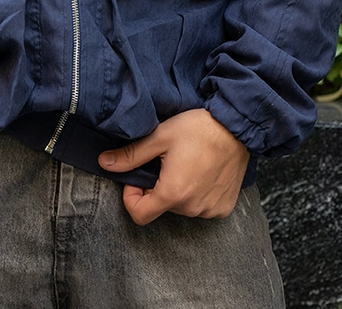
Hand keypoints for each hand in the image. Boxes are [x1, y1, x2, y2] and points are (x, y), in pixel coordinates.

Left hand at [98, 108, 249, 224]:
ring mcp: (209, 210)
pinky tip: (203, 172)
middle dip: (157, 188)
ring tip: (187, 164)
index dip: (132, 197)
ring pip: (182, 207)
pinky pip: (202, 207)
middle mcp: (191, 208)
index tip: (138, 177)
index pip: (139, 215)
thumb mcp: (160, 137)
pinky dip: (198, 194)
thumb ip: (131, 155)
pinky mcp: (223, 207)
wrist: (237, 126)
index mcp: (172, 193)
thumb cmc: (199, 128)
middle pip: (161, 207)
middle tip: (166, 162)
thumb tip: (104, 162)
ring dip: (179, 191)